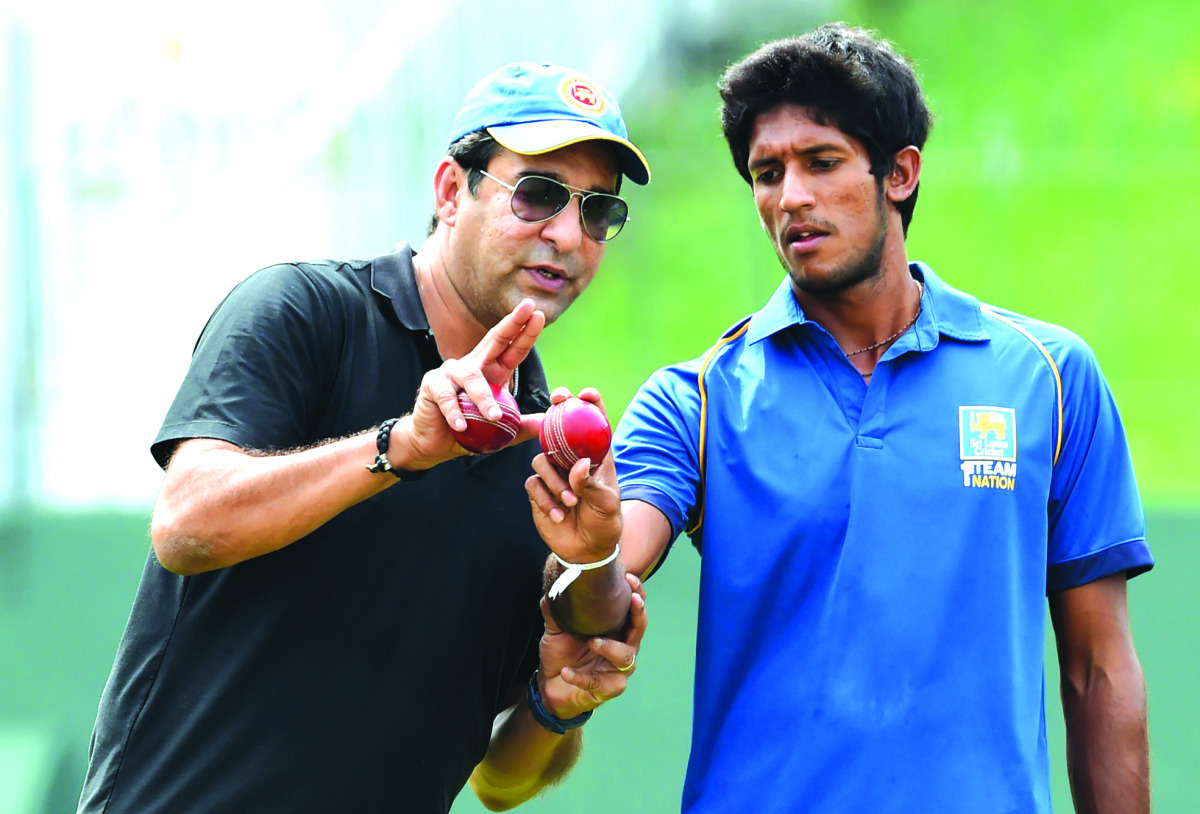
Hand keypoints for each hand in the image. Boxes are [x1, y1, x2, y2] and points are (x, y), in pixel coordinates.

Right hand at [399, 298, 544, 468]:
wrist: (434, 444)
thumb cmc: (469, 433)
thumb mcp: (501, 432)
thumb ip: (523, 427)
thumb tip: (548, 424)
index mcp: (492, 371)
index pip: (513, 348)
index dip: (525, 332)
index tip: (539, 313)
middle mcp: (473, 366)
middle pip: (495, 339)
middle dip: (512, 323)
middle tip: (528, 308)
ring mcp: (451, 372)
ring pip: (472, 376)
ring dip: (483, 397)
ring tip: (493, 417)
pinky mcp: (433, 385)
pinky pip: (447, 396)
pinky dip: (455, 413)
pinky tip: (461, 426)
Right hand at [525, 387, 622, 563]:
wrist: (587, 549)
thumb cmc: (605, 523)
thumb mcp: (606, 504)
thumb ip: (591, 484)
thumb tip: (578, 464)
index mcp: (595, 456)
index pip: (593, 423)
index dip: (590, 404)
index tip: (586, 394)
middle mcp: (572, 460)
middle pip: (559, 426)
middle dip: (556, 410)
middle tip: (557, 402)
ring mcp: (553, 473)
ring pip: (541, 459)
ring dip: (554, 482)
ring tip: (570, 503)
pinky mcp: (539, 490)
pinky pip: (533, 484)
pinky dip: (545, 500)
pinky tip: (558, 515)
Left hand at [537, 572, 646, 718]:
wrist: (550, 686)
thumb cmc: (561, 655)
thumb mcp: (556, 629)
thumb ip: (556, 610)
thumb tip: (551, 585)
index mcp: (615, 628)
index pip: (633, 608)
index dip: (636, 593)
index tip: (629, 578)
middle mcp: (623, 646)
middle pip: (639, 628)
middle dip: (637, 613)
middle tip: (631, 599)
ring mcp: (619, 669)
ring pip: (624, 656)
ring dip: (609, 646)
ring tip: (592, 641)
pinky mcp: (610, 689)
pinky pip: (598, 682)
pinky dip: (580, 676)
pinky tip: (566, 671)